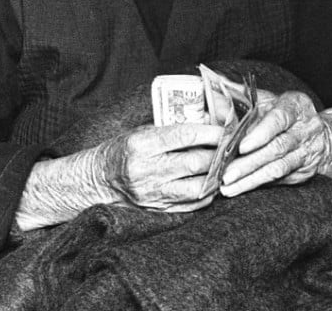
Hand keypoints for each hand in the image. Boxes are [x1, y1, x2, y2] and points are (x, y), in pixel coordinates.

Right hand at [99, 123, 223, 211]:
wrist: (100, 181)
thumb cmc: (124, 151)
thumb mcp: (142, 132)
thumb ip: (172, 130)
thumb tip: (209, 122)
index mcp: (141, 146)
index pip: (183, 136)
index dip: (209, 132)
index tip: (225, 130)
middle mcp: (147, 170)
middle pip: (195, 163)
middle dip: (219, 154)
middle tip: (231, 148)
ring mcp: (153, 193)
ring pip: (198, 187)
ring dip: (217, 176)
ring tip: (225, 166)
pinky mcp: (159, 209)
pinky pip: (193, 204)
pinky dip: (208, 193)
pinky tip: (212, 183)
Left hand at [219, 90, 331, 196]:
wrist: (319, 134)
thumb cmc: (282, 113)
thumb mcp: (266, 99)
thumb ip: (240, 94)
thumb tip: (212, 81)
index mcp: (295, 106)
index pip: (278, 120)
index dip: (260, 134)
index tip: (242, 146)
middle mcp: (306, 129)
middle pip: (276, 148)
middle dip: (249, 163)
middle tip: (226, 174)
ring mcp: (308, 152)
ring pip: (278, 168)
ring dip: (251, 179)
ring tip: (228, 187)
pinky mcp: (305, 171)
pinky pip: (280, 180)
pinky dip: (258, 185)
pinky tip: (240, 189)